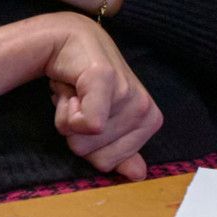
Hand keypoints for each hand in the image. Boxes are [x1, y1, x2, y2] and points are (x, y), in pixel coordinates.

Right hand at [39, 14, 163, 179]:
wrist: (68, 41)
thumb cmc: (85, 85)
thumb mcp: (104, 122)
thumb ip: (119, 151)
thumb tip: (138, 175)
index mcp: (149, 122)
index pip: (108, 165)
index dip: (88, 143)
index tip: (90, 114)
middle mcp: (144, 109)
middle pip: (95, 156)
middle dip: (77, 132)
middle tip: (81, 102)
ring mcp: (128, 94)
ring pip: (84, 141)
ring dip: (68, 117)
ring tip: (76, 93)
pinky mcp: (106, 79)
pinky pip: (87, 124)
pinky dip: (67, 110)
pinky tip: (72, 88)